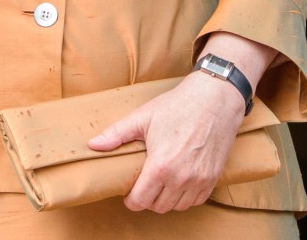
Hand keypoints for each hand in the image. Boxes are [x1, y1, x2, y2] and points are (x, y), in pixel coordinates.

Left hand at [88, 72, 245, 212]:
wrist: (213, 99)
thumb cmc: (177, 106)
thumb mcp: (142, 117)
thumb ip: (116, 134)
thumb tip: (93, 145)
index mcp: (161, 166)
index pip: (141, 200)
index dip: (131, 200)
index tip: (127, 194)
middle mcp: (182, 178)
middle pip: (159, 206)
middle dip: (146, 200)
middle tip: (141, 186)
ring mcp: (200, 180)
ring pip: (178, 206)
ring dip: (166, 200)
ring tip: (158, 185)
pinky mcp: (214, 178)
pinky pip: (197, 200)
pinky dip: (185, 198)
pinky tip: (177, 184)